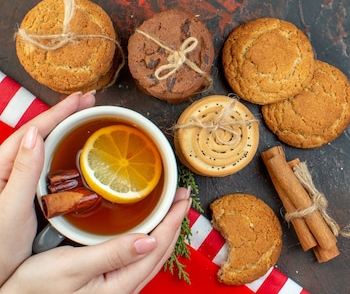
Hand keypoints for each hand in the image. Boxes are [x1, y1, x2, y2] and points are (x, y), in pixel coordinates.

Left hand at [0, 91, 95, 284]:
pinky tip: (78, 153)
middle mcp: (10, 172)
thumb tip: (37, 135)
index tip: (80, 99)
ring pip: (45, 149)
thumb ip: (23, 172)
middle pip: (40, 135)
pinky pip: (49, 168)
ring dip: (66, 131)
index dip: (58, 113)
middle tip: (89, 101)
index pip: (34, 132)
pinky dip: (65, 154)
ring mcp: (21, 183)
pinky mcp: (30, 196)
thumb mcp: (10, 208)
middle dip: (65, 115)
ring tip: (86, 118)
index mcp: (2, 169)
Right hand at [1, 187, 190, 293]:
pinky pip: (138, 258)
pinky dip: (148, 239)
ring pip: (151, 255)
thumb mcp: (71, 267)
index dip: (173, 219)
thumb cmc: (34, 291)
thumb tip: (149, 240)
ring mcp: (117, 287)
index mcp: (121, 283)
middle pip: (161, 250)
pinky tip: (145, 231)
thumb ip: (112, 254)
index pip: (159, 245)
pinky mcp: (108, 284)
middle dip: (174, 221)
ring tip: (170, 209)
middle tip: (182, 197)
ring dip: (164, 229)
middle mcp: (124, 287)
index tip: (183, 198)